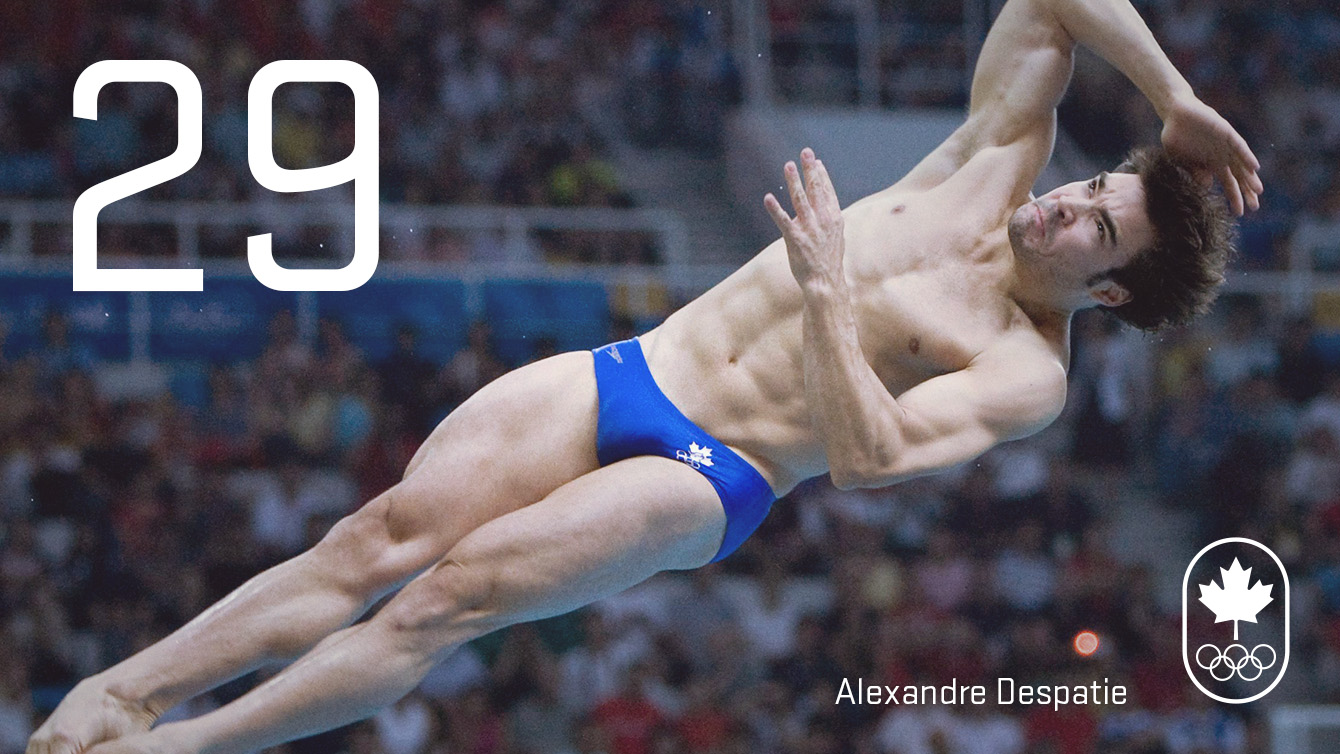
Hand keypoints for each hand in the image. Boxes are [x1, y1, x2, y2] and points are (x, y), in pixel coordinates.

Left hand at [764, 148, 844, 289]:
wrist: (825, 282)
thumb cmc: (828, 260)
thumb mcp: (836, 236)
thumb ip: (830, 219)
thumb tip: (827, 206)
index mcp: (834, 218)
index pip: (828, 191)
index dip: (822, 175)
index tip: (817, 161)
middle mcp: (823, 220)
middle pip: (816, 189)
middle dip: (810, 169)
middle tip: (806, 152)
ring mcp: (809, 229)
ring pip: (800, 200)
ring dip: (794, 181)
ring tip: (788, 165)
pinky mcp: (795, 239)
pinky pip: (783, 221)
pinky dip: (775, 209)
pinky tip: (768, 197)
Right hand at [1160, 96, 1262, 215]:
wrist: (1174, 113)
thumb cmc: (1175, 136)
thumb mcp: (1180, 160)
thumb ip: (1194, 172)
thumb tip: (1207, 186)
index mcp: (1212, 164)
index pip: (1228, 183)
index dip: (1234, 198)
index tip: (1239, 214)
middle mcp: (1222, 156)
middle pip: (1239, 176)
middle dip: (1246, 191)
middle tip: (1254, 207)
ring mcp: (1225, 144)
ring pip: (1241, 163)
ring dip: (1249, 177)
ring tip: (1257, 191)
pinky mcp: (1225, 132)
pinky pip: (1238, 146)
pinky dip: (1246, 156)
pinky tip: (1253, 167)